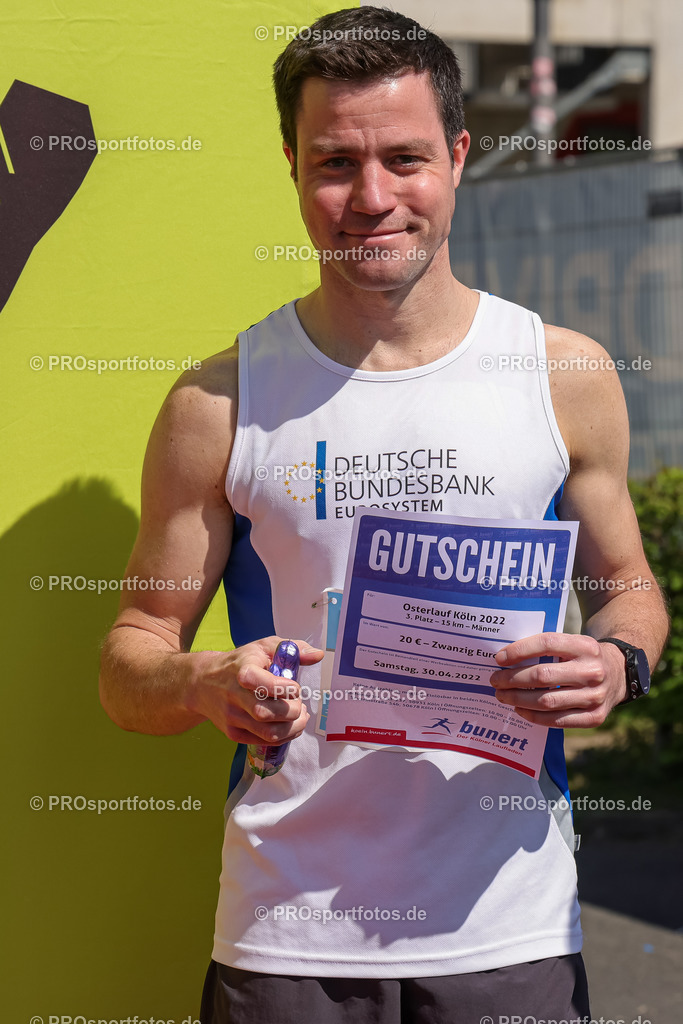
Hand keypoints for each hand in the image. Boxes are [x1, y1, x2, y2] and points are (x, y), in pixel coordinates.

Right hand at [187, 637, 323, 744]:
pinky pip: (263, 741)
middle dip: (293, 711)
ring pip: (268, 733)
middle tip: (300, 704)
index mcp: (242, 671)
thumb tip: (318, 655)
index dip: (285, 688)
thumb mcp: (263, 647)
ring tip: (301, 717)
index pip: (264, 684)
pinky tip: (290, 726)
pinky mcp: (233, 733)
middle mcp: (234, 696)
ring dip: (292, 728)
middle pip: (267, 713)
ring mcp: (232, 717)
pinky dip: (283, 737)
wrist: (202, 682)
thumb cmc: (240, 663)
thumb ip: (292, 649)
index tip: (294, 686)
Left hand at [490, 632, 626, 728]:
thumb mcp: (572, 644)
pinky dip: (534, 717)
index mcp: (586, 646)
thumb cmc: (583, 657)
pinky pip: (558, 721)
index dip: (519, 651)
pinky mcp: (595, 717)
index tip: (499, 658)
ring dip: (518, 699)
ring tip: (502, 696)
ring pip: (547, 701)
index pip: (547, 644)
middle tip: (495, 680)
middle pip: (543, 676)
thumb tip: (505, 659)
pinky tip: (520, 710)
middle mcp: (593, 671)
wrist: (619, 673)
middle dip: (512, 679)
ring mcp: (596, 696)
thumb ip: (546, 648)